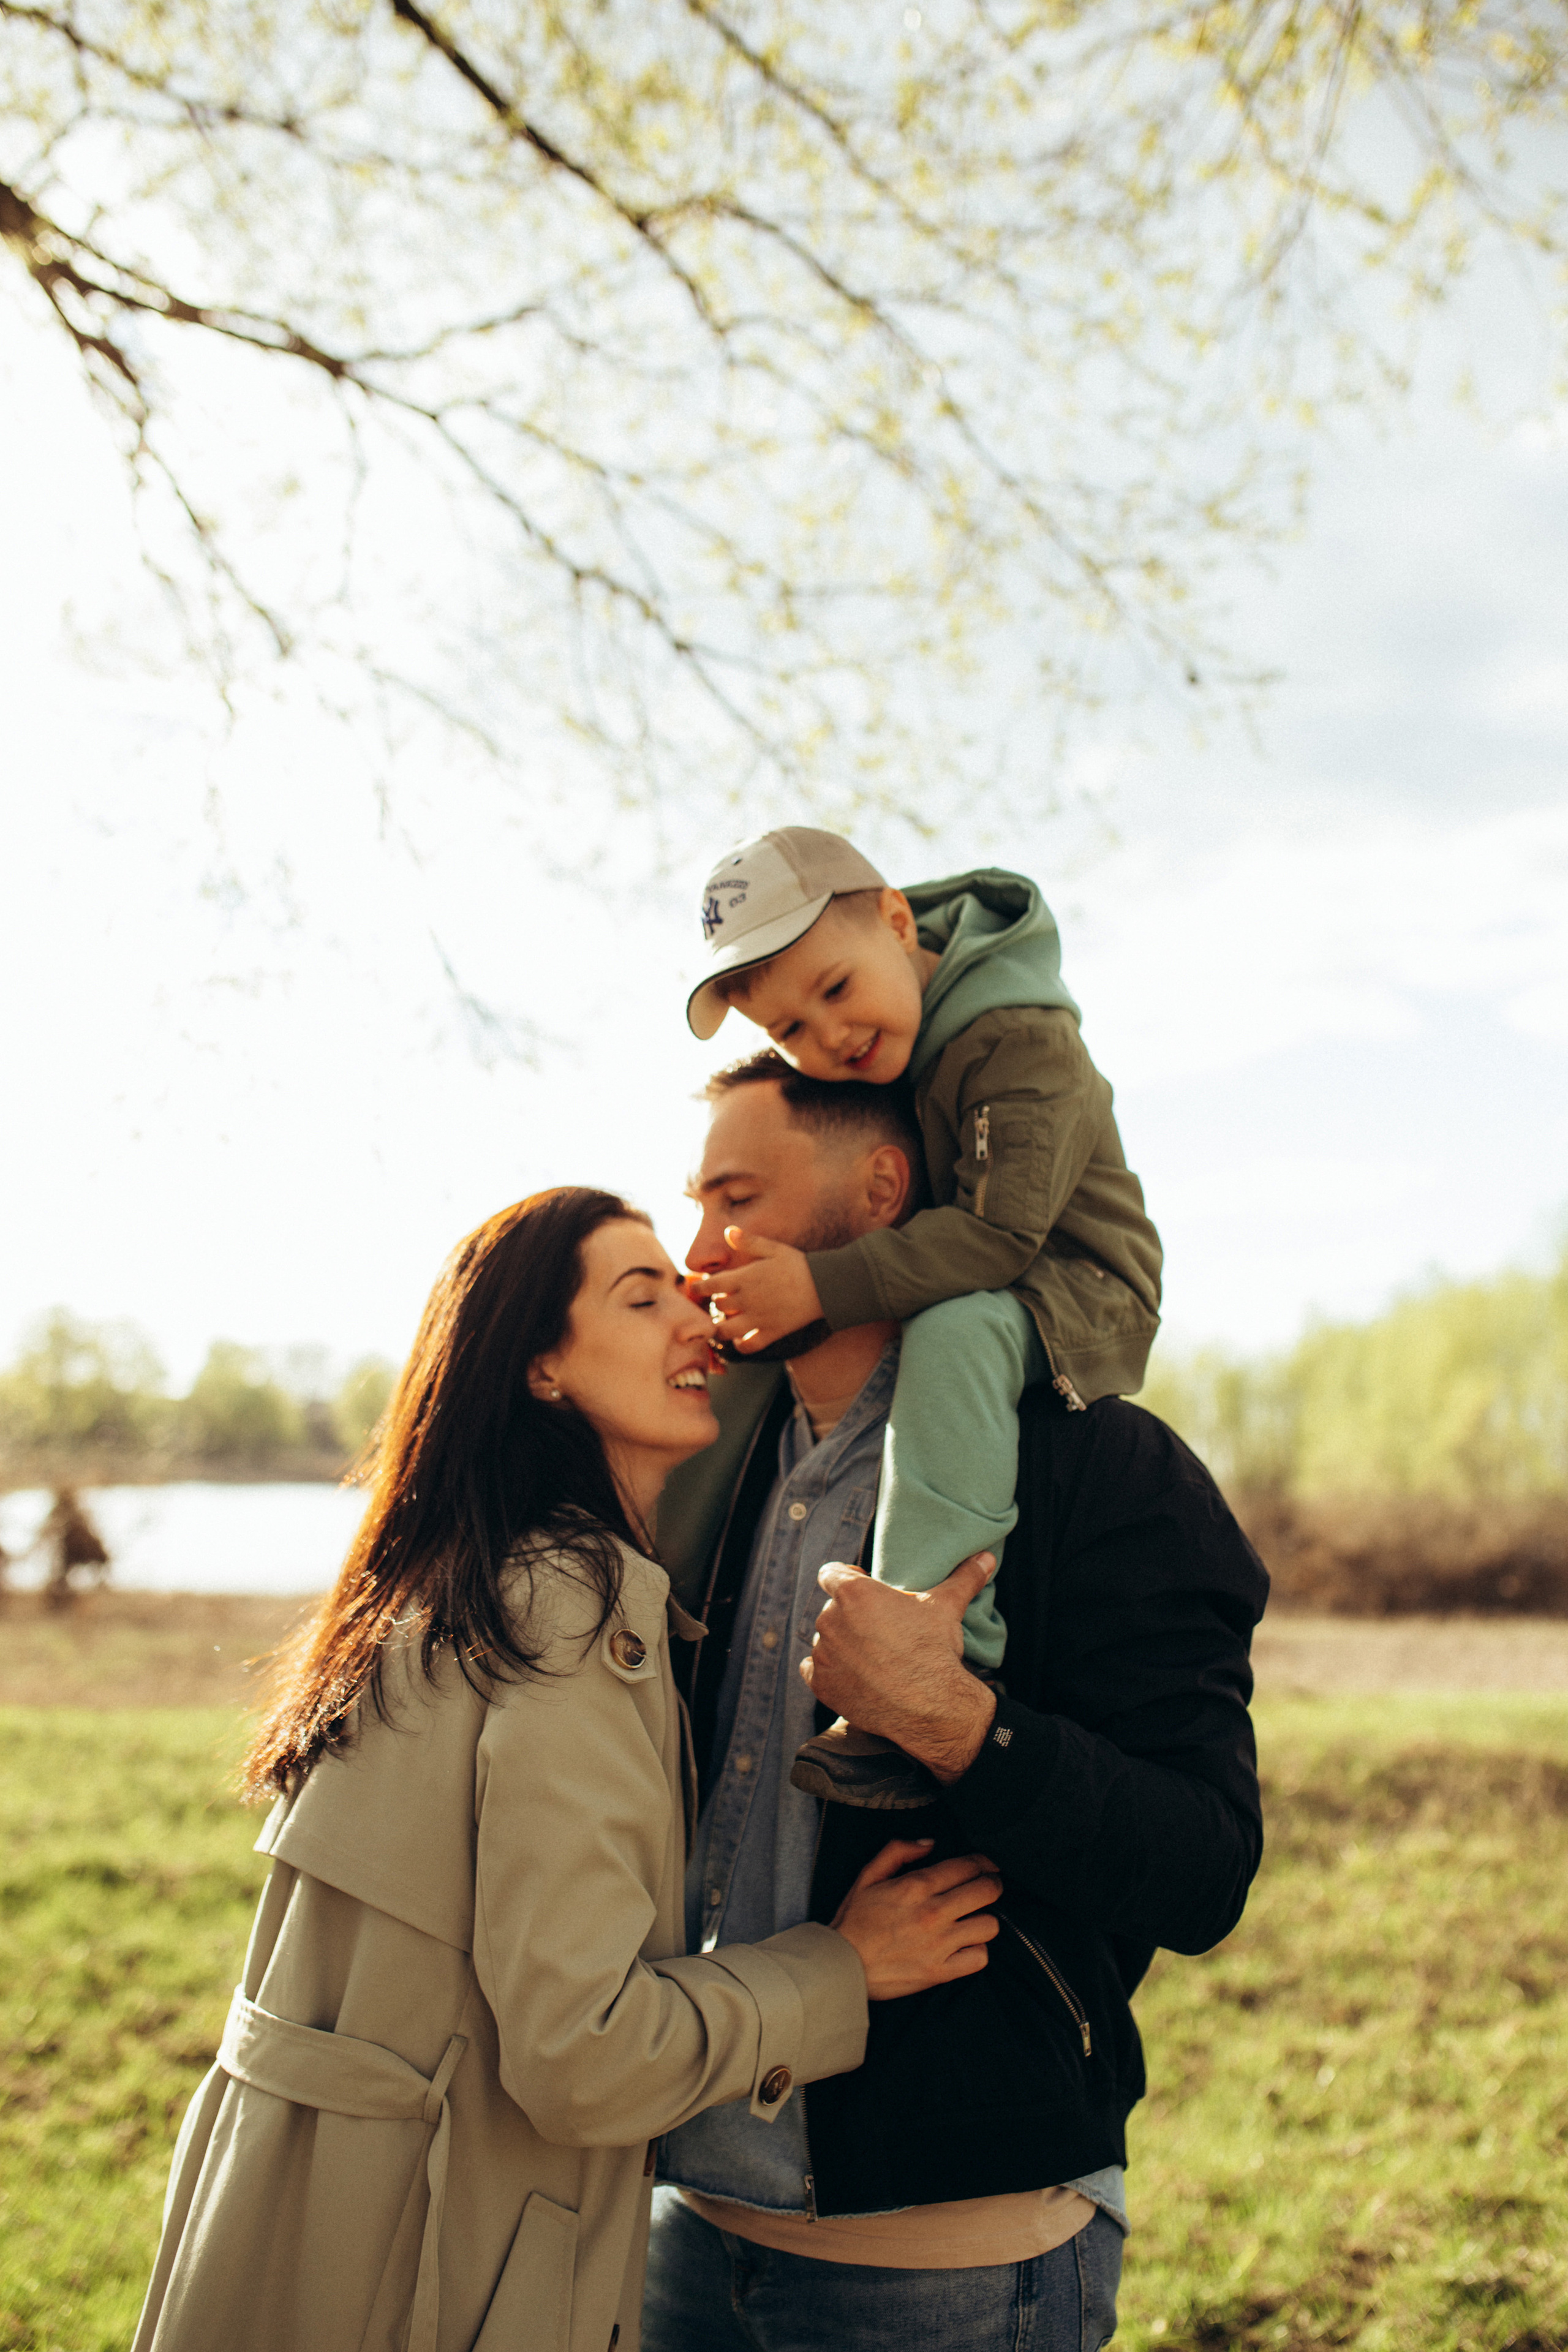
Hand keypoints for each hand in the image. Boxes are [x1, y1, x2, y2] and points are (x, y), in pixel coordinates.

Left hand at [690, 1230, 824, 1351]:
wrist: (824, 1286)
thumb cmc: (798, 1264)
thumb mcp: (773, 1248)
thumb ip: (749, 1241)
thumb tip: (728, 1231)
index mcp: (744, 1278)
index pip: (710, 1286)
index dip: (698, 1288)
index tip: (695, 1288)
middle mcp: (746, 1300)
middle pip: (717, 1307)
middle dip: (715, 1304)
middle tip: (720, 1301)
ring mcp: (757, 1319)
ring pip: (725, 1330)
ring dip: (721, 1328)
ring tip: (724, 1323)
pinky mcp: (771, 1333)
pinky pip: (748, 1346)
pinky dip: (741, 1344)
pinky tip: (741, 1338)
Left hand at [801, 1551, 998, 1783]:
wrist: (929, 1706)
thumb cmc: (934, 1650)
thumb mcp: (947, 1607)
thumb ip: (963, 1577)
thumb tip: (987, 1558)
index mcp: (853, 1592)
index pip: (831, 1573)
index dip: (847, 1579)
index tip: (866, 1593)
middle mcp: (830, 1618)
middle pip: (833, 1608)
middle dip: (851, 1617)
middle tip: (880, 1632)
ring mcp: (822, 1652)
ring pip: (825, 1640)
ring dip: (842, 1644)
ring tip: (873, 1658)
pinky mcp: (820, 1683)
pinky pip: (813, 1669)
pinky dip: (829, 1671)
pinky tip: (855, 1676)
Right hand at [831, 1837, 1001, 1999]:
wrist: (840, 1965)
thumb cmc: (854, 1921)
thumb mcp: (868, 1875)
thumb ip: (898, 1851)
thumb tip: (929, 1844)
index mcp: (916, 1886)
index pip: (969, 1866)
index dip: (984, 1862)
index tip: (986, 1864)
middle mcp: (933, 1913)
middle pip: (987, 1891)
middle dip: (992, 1884)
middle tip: (987, 1886)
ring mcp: (939, 1945)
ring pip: (989, 1925)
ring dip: (984, 1918)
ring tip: (974, 1918)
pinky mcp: (940, 1972)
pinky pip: (979, 1958)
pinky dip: (977, 1951)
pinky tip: (966, 1945)